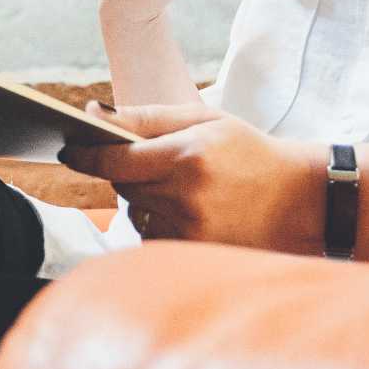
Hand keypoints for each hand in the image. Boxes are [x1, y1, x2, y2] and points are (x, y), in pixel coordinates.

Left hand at [60, 99, 320, 251]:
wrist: (300, 199)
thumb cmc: (248, 151)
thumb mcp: (202, 119)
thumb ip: (144, 117)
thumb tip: (90, 114)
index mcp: (187, 157)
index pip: (114, 161)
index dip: (85, 155)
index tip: (68, 148)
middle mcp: (187, 198)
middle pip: (123, 185)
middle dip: (127, 171)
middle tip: (154, 161)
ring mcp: (191, 231)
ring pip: (136, 211)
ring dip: (144, 198)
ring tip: (184, 187)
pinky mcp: (195, 254)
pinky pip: (153, 234)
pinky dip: (159, 220)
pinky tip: (191, 210)